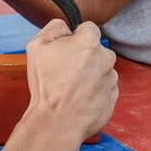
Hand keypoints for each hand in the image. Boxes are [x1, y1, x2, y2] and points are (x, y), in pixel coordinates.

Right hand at [24, 20, 117, 141]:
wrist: (57, 123)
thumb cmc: (46, 84)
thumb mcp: (37, 46)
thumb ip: (54, 28)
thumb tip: (66, 28)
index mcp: (90, 42)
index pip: (88, 28)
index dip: (74, 37)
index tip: (64, 50)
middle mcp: (106, 58)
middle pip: (96, 50)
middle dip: (83, 57)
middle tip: (64, 72)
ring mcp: (112, 79)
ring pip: (100, 69)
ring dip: (89, 75)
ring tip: (70, 89)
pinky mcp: (113, 97)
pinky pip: (103, 88)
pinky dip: (93, 91)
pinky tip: (78, 100)